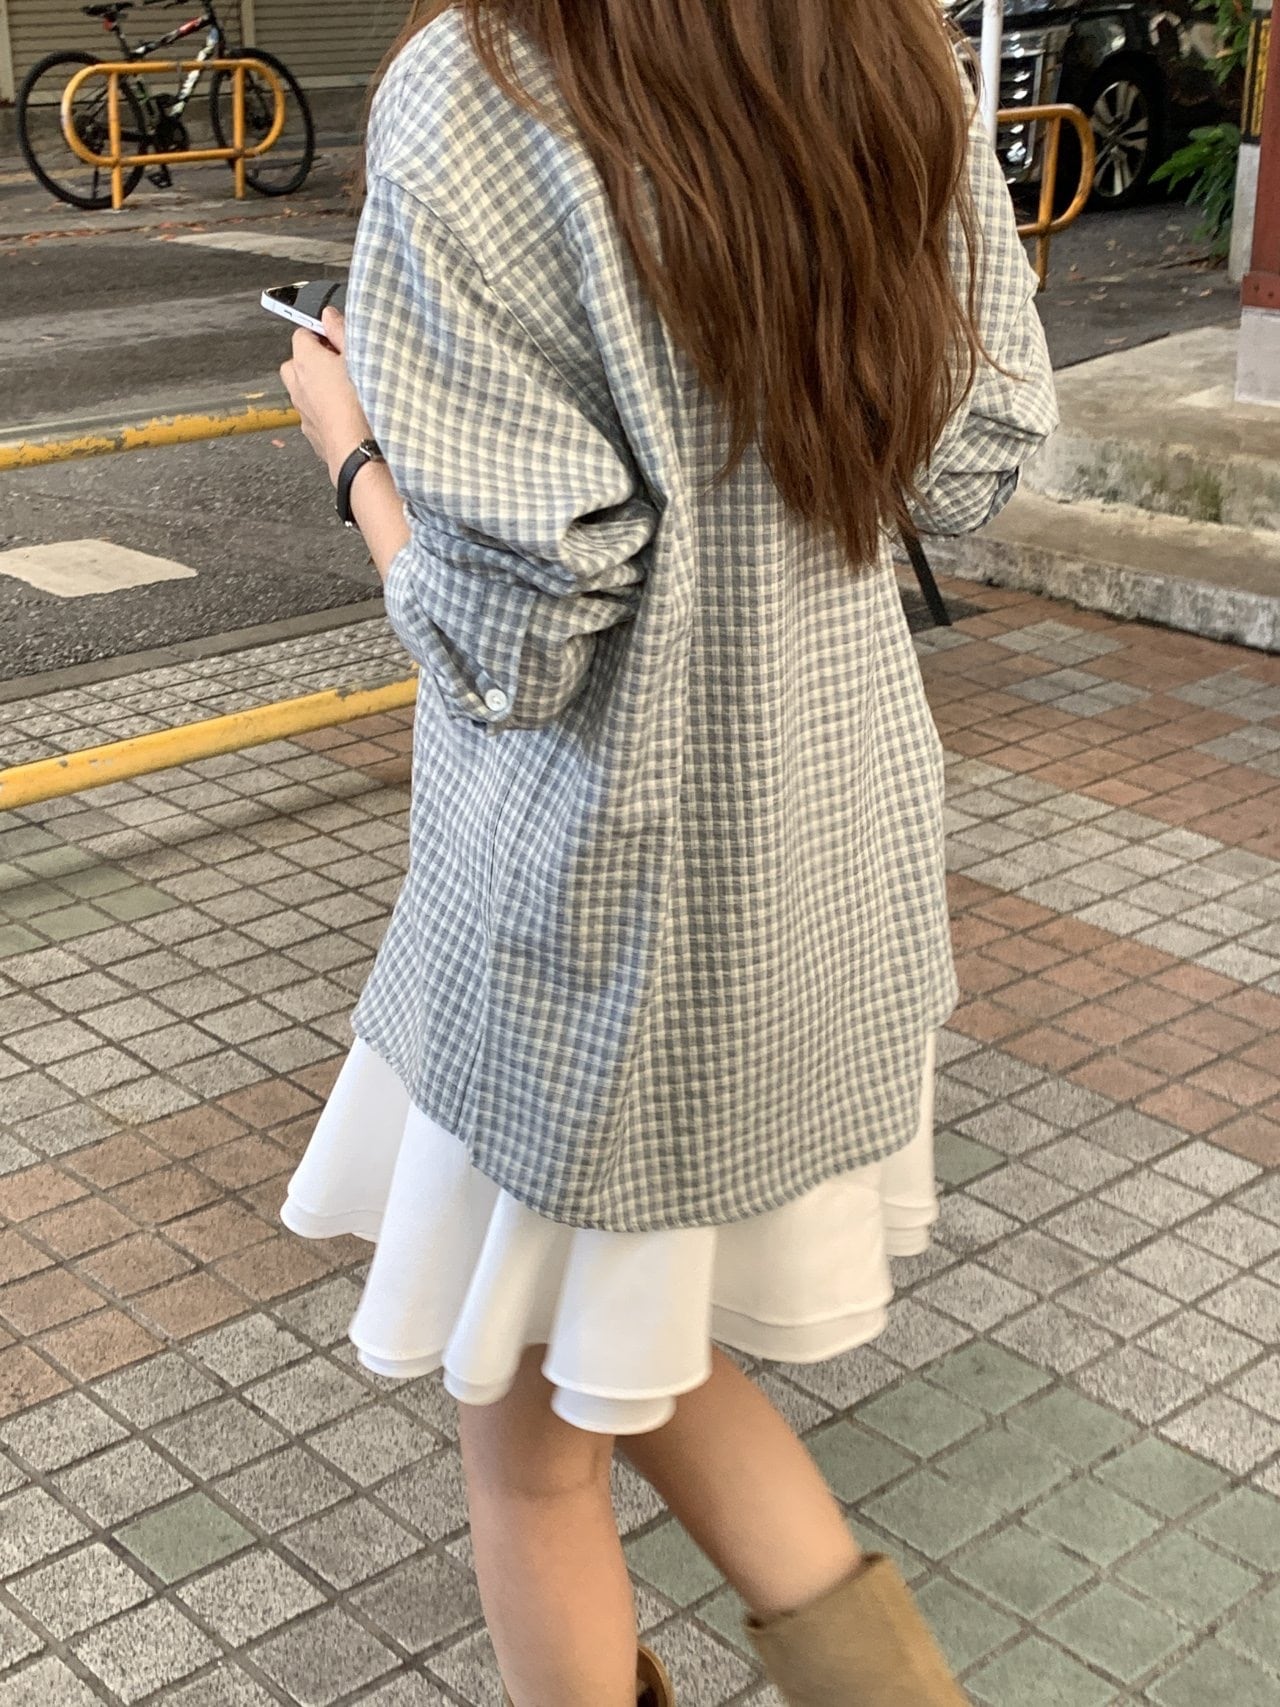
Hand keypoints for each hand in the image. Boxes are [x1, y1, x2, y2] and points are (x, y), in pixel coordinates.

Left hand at [278, 306, 373, 485]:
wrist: (358, 452)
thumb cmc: (360, 404)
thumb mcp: (358, 356)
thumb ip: (341, 331)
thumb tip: (329, 315)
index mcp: (306, 360)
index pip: (302, 334)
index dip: (321, 335)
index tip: (338, 340)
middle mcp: (297, 385)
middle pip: (296, 363)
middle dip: (314, 361)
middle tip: (340, 365)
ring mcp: (302, 412)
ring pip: (303, 391)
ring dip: (318, 388)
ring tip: (346, 392)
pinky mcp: (311, 434)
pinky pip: (314, 415)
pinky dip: (324, 412)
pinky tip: (347, 415)